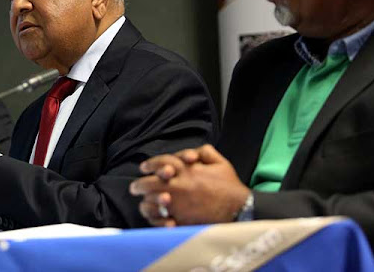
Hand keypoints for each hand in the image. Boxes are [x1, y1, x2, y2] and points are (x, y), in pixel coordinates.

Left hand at [129, 144, 249, 226]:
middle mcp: (178, 187)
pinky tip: (156, 217)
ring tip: (143, 203)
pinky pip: (160, 222)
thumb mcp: (219, 162)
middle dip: (139, 185)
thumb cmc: (229, 186)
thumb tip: (191, 153)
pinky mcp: (181, 221)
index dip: (150, 164)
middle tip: (135, 187)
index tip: (144, 167)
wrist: (239, 209)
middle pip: (148, 184)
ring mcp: (177, 205)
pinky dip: (156, 220)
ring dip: (145, 202)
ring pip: (150, 204)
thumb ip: (204, 151)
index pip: (160, 163)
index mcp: (185, 171)